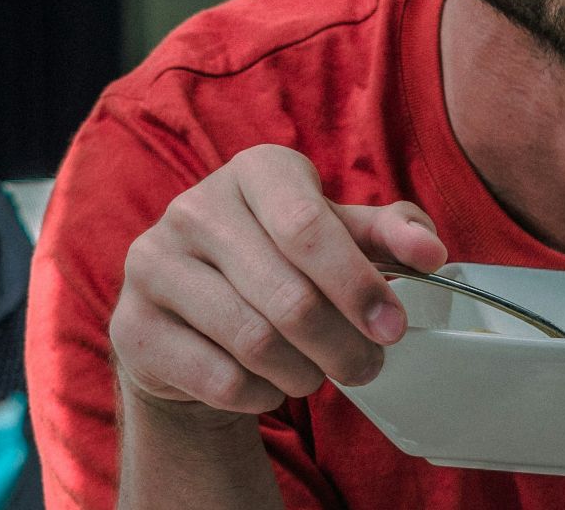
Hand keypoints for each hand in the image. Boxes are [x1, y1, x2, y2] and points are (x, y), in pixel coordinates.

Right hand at [110, 144, 448, 420]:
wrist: (193, 321)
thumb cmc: (281, 266)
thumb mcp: (339, 238)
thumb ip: (389, 237)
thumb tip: (432, 253)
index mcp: (256, 170)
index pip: (308, 226)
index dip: (357, 284)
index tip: (394, 328)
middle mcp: (195, 207)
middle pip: (288, 295)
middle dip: (343, 345)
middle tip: (369, 367)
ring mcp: (153, 264)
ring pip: (254, 342)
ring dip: (304, 373)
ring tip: (318, 374)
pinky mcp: (132, 326)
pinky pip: (218, 378)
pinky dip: (259, 394)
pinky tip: (269, 385)